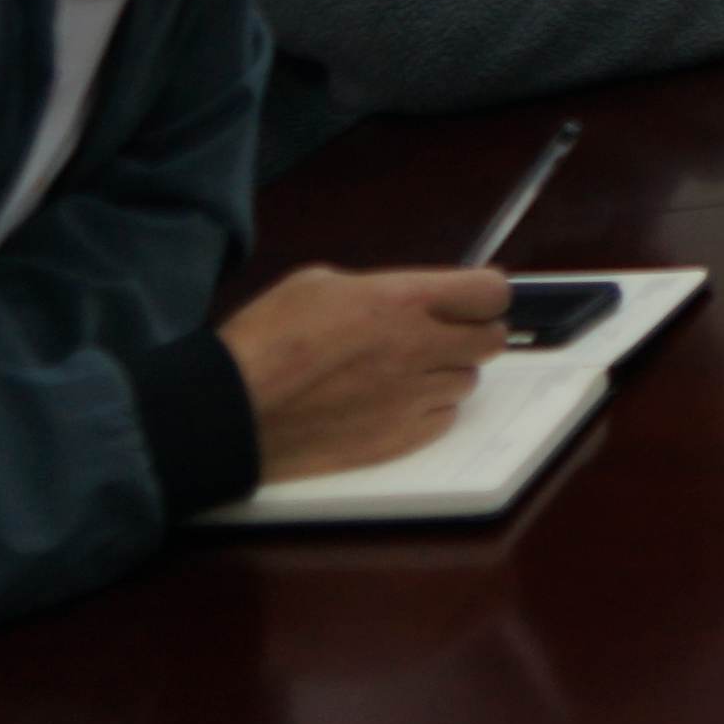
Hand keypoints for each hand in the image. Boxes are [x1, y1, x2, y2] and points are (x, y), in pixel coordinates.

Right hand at [220, 264, 514, 480]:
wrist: (232, 412)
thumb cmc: (266, 339)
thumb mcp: (320, 284)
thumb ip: (382, 289)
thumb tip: (411, 300)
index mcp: (403, 301)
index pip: (490, 293)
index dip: (484, 293)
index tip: (472, 297)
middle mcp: (420, 349)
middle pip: (491, 339)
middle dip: (473, 332)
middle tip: (442, 333)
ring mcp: (412, 399)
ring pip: (467, 382)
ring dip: (447, 372)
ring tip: (406, 369)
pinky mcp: (398, 440)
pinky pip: (443, 419)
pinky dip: (429, 409)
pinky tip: (395, 401)